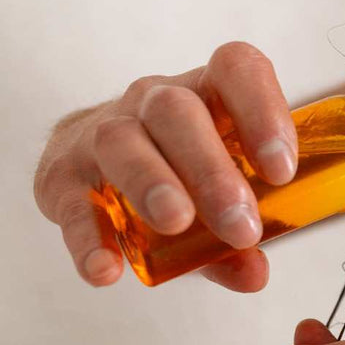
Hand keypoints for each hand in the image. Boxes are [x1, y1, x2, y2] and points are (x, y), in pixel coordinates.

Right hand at [34, 41, 298, 291]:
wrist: (94, 170)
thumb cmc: (179, 176)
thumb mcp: (219, 202)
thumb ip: (237, 241)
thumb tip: (255, 274)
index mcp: (208, 95)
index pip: (236, 70)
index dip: (262, 111)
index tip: (282, 171)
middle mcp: (154, 101)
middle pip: (178, 112)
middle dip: (212, 169)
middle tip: (241, 226)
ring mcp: (102, 132)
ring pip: (122, 141)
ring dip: (153, 184)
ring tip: (177, 225)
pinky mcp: (62, 175)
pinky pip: (74, 202)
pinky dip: (91, 237)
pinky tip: (107, 269)